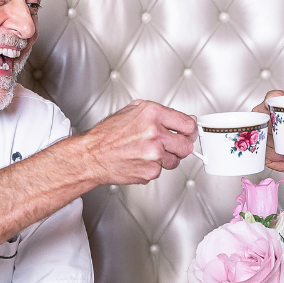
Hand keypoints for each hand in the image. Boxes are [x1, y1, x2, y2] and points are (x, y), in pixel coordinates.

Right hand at [80, 100, 197, 184]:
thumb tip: (184, 120)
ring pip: (175, 160)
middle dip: (182, 146)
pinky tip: (140, 160)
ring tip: (149, 153)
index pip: (187, 123)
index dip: (191, 130)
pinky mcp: (150, 171)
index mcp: (152, 114)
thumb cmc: (109, 134)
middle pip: (187, 145)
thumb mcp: (134, 111)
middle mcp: (155, 133)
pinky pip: (161, 171)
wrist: (92, 155)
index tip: (190, 132)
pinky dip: (153, 168)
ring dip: (166, 158)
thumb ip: (161, 114)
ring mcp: (154, 154)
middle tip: (174, 145)